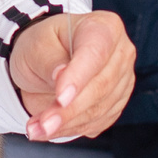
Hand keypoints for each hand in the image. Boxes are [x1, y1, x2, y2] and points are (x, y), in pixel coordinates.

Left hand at [9, 9, 134, 140]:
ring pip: (99, 110)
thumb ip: (50, 60)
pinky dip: (70, 129)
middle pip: (101, 87)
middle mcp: (120, 54)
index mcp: (105, 27)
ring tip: (36, 127)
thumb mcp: (36, 45)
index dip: (79, 77)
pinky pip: (96, 123)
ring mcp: (121, 82)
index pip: (96, 53)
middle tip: (42, 122)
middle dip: (69, 110)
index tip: (60, 98)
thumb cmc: (43, 45)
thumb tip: (61, 76)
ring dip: (65, 124)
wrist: (45, 62)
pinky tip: (50, 128)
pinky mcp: (115, 105)